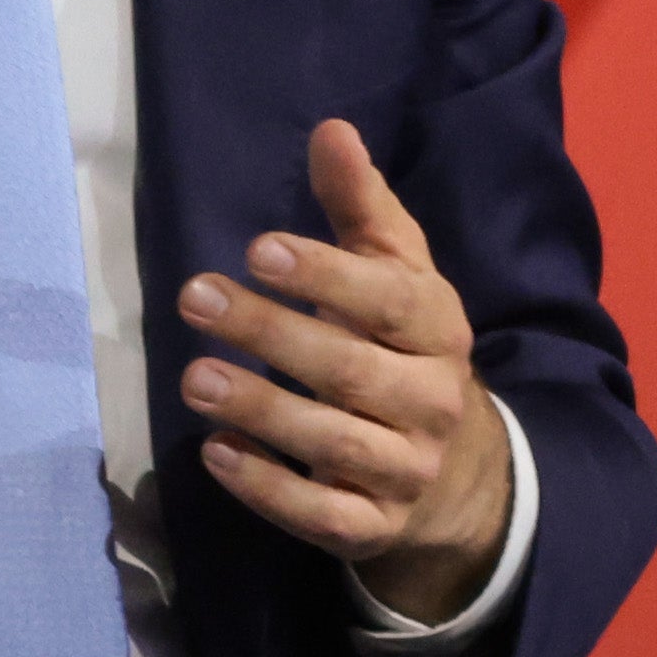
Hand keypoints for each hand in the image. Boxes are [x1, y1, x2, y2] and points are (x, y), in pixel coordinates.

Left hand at [177, 119, 514, 624]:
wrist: (463, 474)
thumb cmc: (404, 347)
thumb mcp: (397, 275)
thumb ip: (362, 207)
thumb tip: (332, 130)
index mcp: (436, 332)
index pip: (392, 302)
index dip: (329, 276)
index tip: (259, 249)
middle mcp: (429, 403)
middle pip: (353, 371)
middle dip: (271, 335)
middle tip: (194, 297)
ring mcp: (404, 470)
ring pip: (335, 444)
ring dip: (263, 410)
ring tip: (194, 378)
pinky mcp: (373, 526)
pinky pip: (325, 516)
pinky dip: (270, 489)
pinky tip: (217, 453)